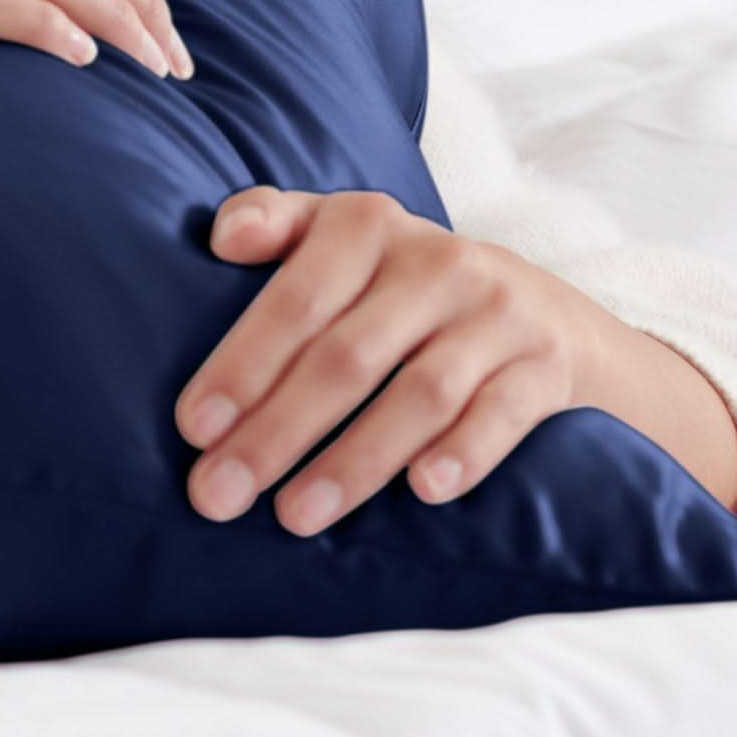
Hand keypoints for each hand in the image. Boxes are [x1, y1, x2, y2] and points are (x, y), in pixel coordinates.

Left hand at [174, 187, 608, 533]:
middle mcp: (435, 262)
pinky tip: (423, 493)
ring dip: (354, 461)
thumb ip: (274, 221)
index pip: (295, 299)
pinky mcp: (544, 367)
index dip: (241, 363)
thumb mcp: (338, 233)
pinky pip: (502, 414)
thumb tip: (223, 238)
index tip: (193, 429)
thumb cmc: (399, 279)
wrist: (541, 308)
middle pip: (347, 356)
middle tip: (219, 494)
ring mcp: (496, 315)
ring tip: (294, 516)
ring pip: (419, 394)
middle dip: (276, 431)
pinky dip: (462, 453)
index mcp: (367, 224)